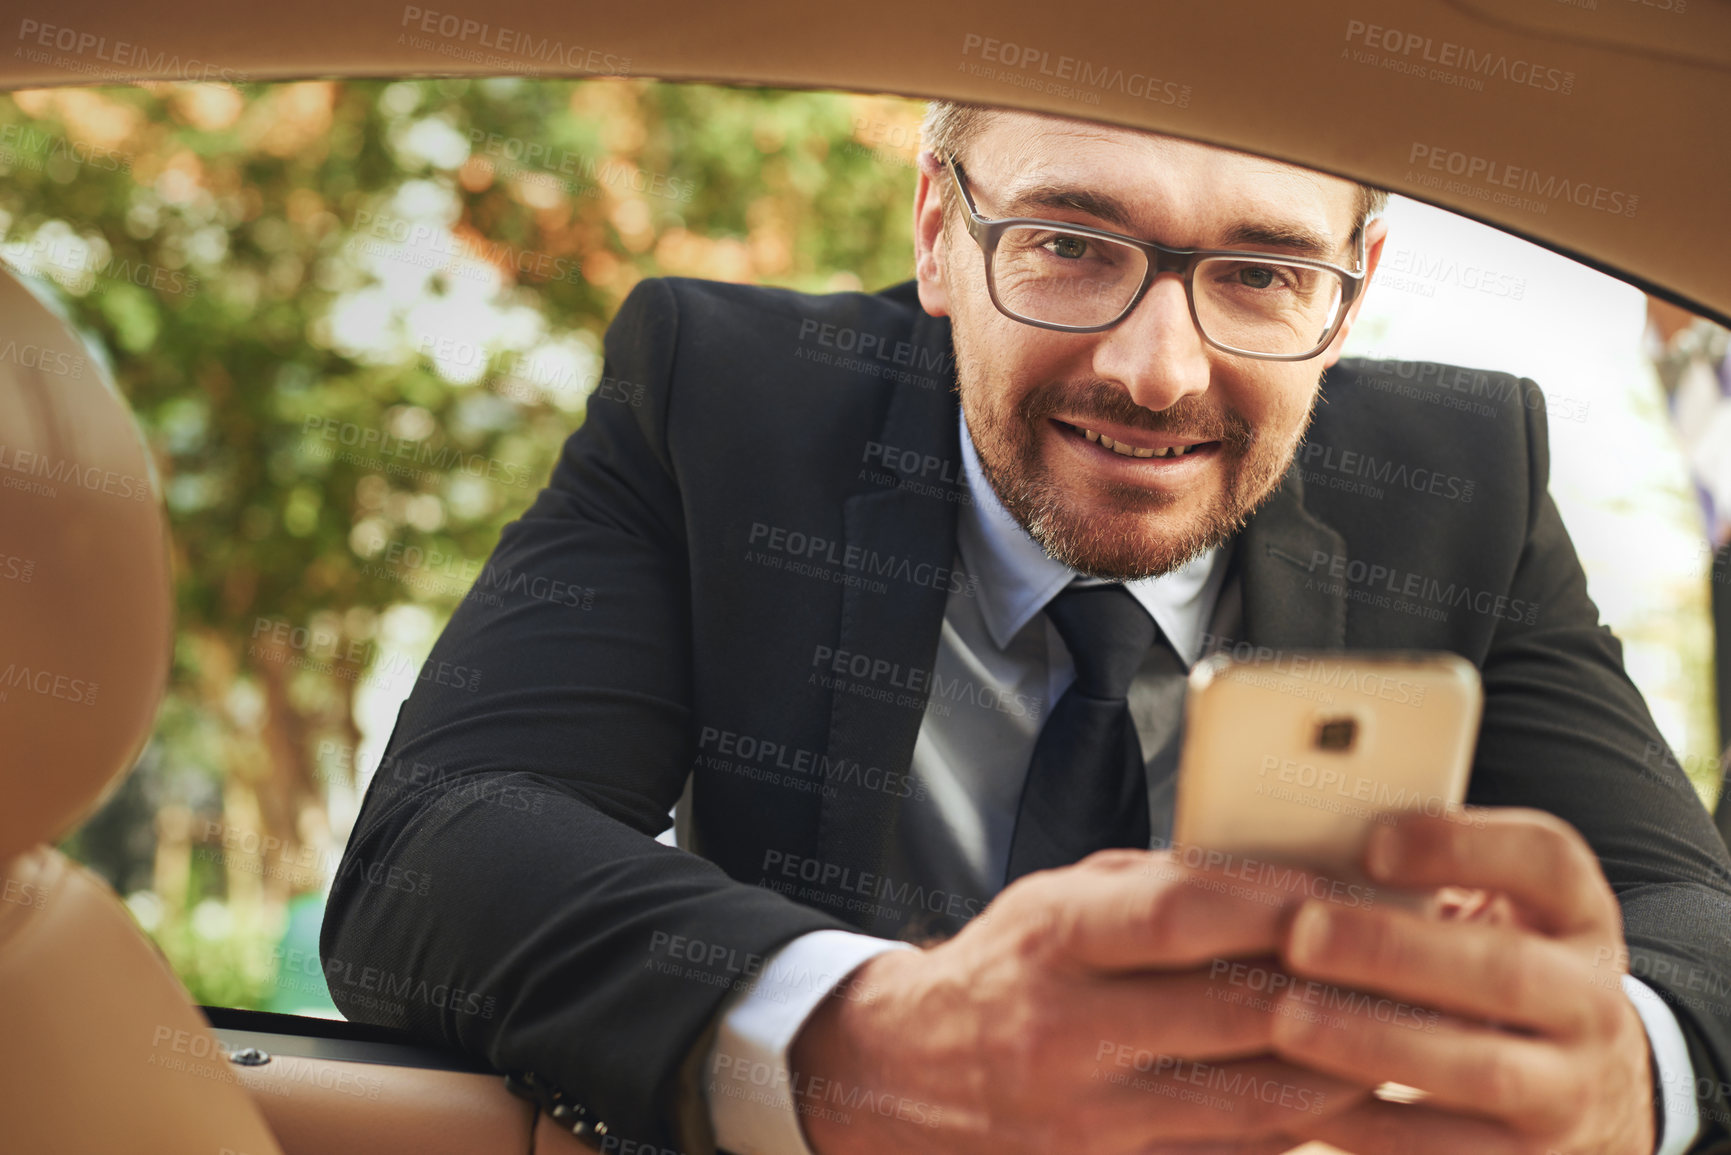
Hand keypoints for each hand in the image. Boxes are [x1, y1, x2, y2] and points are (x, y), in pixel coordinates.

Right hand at [787, 848, 1374, 1154]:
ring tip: (1424, 1036)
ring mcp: (1093, 1120)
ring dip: (1355, 1068)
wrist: (905, 1075)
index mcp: (1053, 938)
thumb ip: (1160, 887)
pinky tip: (1364, 1101)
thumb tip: (1288, 879)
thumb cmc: (1003, 968)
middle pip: (1242, 1014)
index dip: (1284, 903)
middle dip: (1351, 987)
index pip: (1184, 913)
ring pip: (1263, 1103)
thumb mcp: (1057, 897)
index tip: (1363, 892)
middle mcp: (1070, 1033)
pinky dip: (1312, 1129)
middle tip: (1433, 967)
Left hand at [1269, 808, 1654, 1154]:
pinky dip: (1367, 1127)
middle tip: (1300, 934)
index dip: (1463, 846)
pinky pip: (1449, 1150)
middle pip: (1508, 968)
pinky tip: (1292, 1096)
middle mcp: (1590, 1002)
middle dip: (1395, 951)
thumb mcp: (1501, 917)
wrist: (1596, 1101)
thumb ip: (1430, 881)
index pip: (1548, 860)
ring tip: (1285, 1018)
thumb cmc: (1495, 977)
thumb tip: (1304, 842)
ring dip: (1375, 1044)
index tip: (1372, 844)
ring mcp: (1571, 1091)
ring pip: (1486, 1069)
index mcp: (1578, 917)